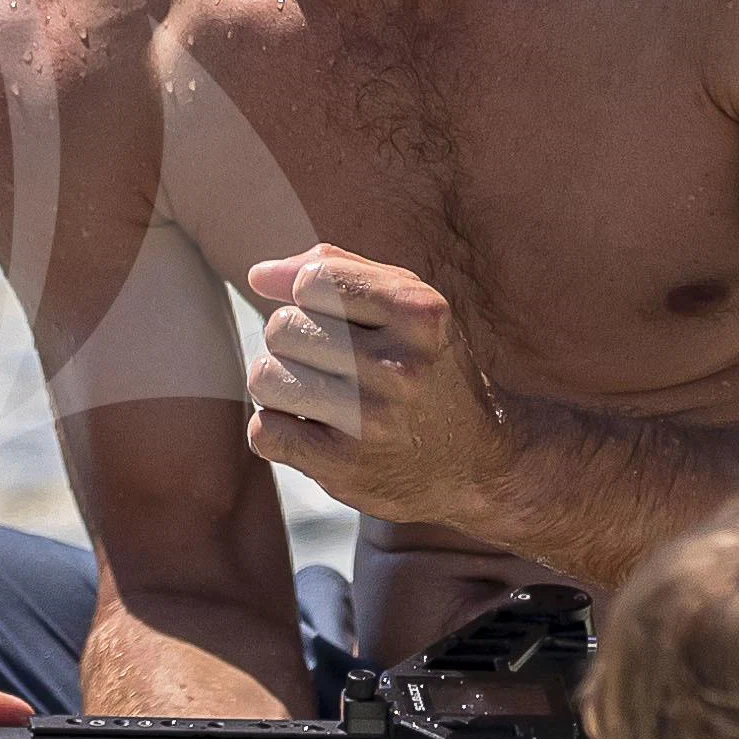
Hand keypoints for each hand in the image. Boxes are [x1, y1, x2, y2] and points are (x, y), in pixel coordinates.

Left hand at [240, 246, 511, 530]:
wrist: (479, 462)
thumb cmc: (427, 368)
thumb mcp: (408, 306)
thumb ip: (340, 271)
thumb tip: (258, 275)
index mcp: (420, 314)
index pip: (315, 279)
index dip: (303, 292)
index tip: (324, 312)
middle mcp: (400, 366)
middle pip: (283, 328)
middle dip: (291, 341)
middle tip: (323, 360)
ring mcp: (372, 420)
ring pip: (265, 378)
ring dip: (278, 386)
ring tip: (312, 394)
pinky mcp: (345, 468)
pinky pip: (264, 432)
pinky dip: (277, 431)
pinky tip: (310, 431)